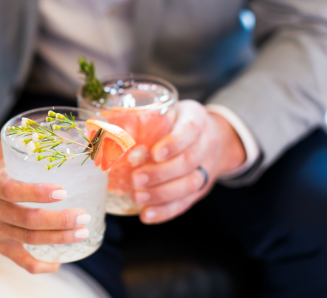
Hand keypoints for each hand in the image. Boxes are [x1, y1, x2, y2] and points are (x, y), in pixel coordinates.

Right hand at [0, 162, 91, 273]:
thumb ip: (23, 159)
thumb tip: (57, 144)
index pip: (14, 190)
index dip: (38, 192)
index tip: (63, 191)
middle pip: (29, 220)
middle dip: (60, 220)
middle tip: (84, 216)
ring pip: (30, 239)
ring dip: (59, 239)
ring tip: (82, 233)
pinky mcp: (0, 247)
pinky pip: (21, 261)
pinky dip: (41, 265)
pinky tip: (59, 260)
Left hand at [131, 100, 245, 223]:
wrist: (216, 138)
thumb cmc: (179, 122)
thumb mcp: (169, 110)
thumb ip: (149, 118)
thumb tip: (110, 127)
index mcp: (196, 119)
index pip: (189, 130)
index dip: (173, 144)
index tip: (154, 153)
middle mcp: (206, 144)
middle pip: (188, 161)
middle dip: (161, 173)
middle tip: (135, 179)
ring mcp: (206, 168)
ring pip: (190, 184)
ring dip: (161, 194)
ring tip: (137, 197)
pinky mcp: (201, 189)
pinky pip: (186, 202)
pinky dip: (165, 211)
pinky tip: (147, 214)